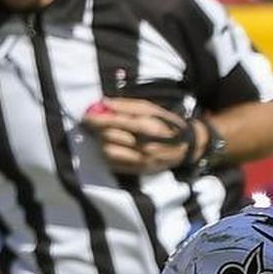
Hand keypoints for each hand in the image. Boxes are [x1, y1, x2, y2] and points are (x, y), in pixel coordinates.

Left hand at [82, 98, 202, 174]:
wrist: (186, 147)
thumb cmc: (166, 123)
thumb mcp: (152, 109)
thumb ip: (128, 105)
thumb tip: (104, 102)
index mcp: (148, 126)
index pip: (116, 122)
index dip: (98, 118)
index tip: (86, 115)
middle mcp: (143, 145)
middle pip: (110, 137)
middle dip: (98, 129)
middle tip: (93, 124)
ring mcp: (140, 160)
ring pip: (109, 152)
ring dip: (103, 142)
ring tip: (106, 136)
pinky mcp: (138, 170)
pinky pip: (114, 165)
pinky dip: (108, 156)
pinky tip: (112, 147)